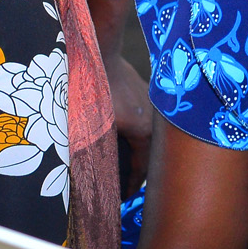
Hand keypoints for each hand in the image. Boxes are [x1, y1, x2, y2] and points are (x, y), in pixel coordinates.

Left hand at [104, 45, 153, 194]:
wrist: (98, 49)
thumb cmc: (92, 89)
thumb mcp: (92, 127)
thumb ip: (97, 153)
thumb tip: (94, 178)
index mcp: (144, 132)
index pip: (141, 169)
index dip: (130, 187)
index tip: (121, 199)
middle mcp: (155, 120)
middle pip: (148, 155)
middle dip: (136, 172)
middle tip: (123, 186)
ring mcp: (152, 104)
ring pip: (147, 137)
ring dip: (136, 152)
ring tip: (123, 164)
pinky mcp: (144, 91)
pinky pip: (143, 120)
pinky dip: (135, 133)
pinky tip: (123, 134)